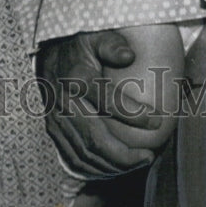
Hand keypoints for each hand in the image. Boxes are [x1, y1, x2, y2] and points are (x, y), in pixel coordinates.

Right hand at [38, 30, 158, 176]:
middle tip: (149, 156)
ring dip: (113, 165)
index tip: (156, 121)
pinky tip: (116, 168)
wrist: (49, 54)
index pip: (106, 100)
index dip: (132, 114)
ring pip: (84, 154)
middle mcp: (64, 103)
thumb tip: (130, 55)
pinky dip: (95, 169)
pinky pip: (73, 158)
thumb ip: (113, 45)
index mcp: (76, 78)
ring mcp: (56, 120)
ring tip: (138, 162)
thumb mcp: (97, 37)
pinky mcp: (54, 131)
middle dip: (124, 154)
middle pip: (95, 139)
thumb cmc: (80, 46)